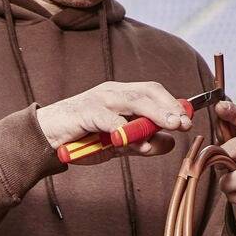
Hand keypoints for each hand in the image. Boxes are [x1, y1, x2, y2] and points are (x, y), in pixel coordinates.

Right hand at [35, 80, 191, 157]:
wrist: (47, 137)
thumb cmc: (82, 138)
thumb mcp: (118, 144)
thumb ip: (142, 142)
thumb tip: (170, 143)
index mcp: (122, 96)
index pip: (153, 92)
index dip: (173, 103)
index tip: (188, 119)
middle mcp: (113, 92)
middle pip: (148, 91)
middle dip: (169, 106)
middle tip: (184, 123)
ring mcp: (99, 99)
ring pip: (133, 101)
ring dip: (155, 113)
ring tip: (170, 125)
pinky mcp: (85, 112)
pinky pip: (109, 118)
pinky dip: (123, 128)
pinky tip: (135, 139)